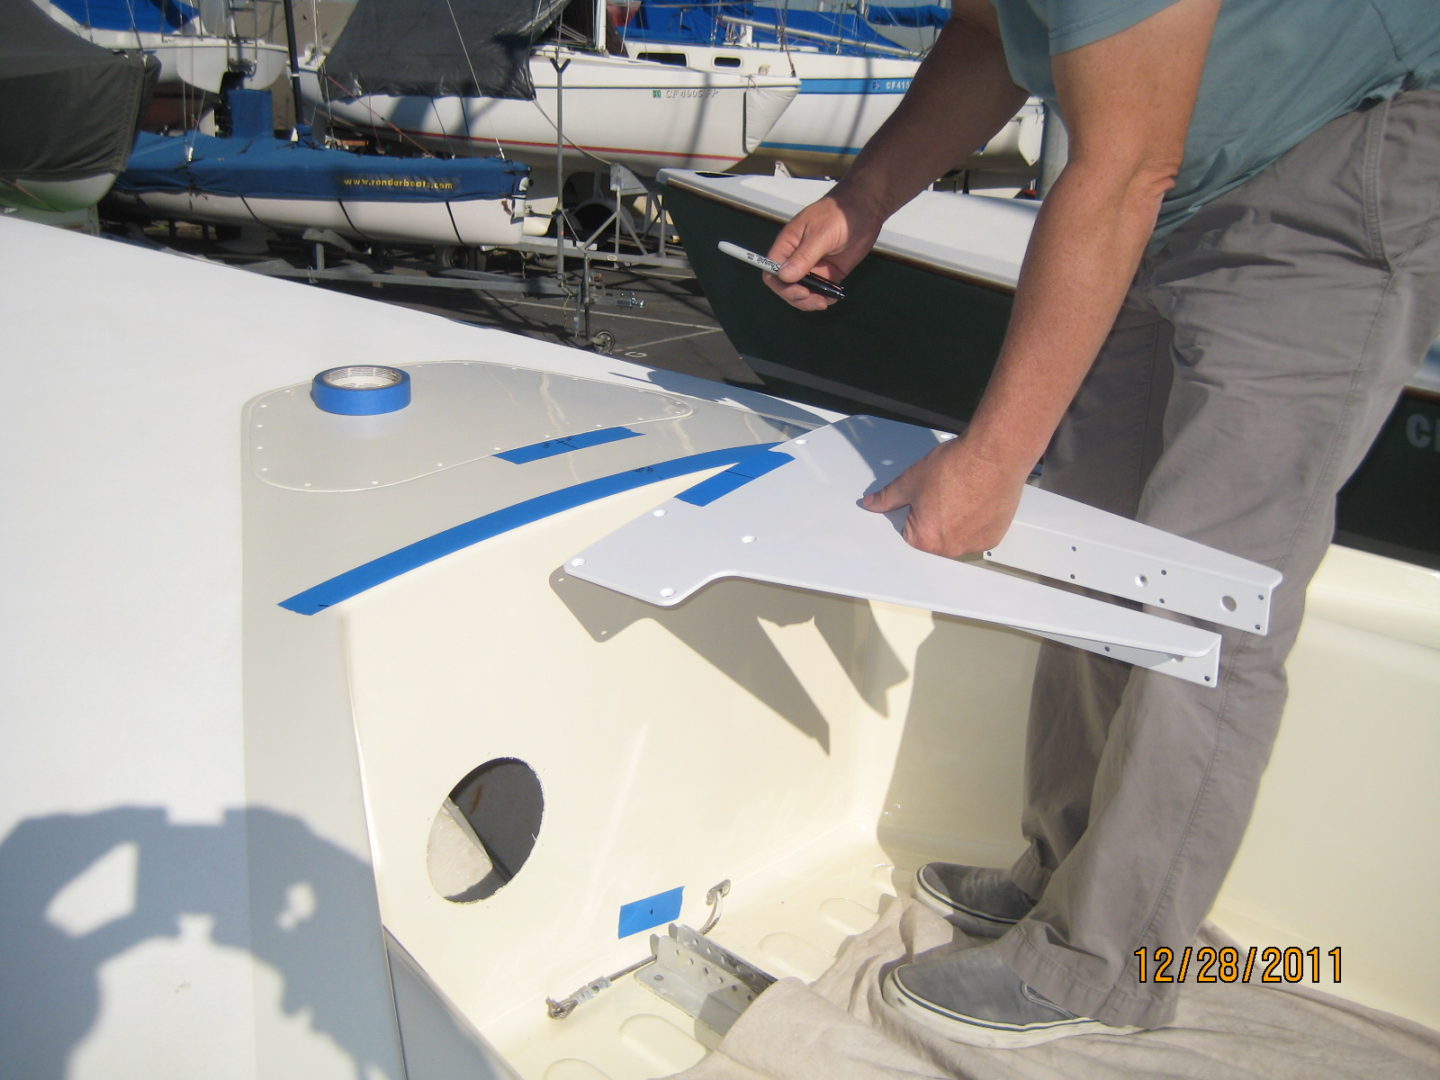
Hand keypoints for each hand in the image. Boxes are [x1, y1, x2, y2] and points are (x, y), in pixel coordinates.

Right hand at [763, 194, 881, 310]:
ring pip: (802, 292)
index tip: (799, 291)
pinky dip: (825, 298)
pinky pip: (820, 291)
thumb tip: (784, 277)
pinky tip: (833, 297)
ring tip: (825, 301)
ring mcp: (812, 267)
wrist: (865, 209)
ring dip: (810, 301)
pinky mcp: (828, 273)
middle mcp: (796, 258)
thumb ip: (803, 257)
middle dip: (797, 297)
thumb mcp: (820, 235)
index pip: (771, 270)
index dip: (780, 285)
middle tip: (816, 300)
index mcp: (788, 245)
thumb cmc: (838, 215)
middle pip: (786, 286)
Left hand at [860, 435, 1029, 557]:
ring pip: (957, 536)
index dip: (913, 510)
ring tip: (961, 494)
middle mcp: (951, 549)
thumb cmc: (956, 467)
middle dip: (935, 518)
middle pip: (934, 537)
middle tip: (943, 493)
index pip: (908, 533)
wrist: (993, 455)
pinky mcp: (994, 536)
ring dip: (956, 521)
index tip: (923, 497)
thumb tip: (872, 503)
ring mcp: (976, 544)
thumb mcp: (910, 480)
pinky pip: (977, 533)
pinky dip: (976, 520)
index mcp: (926, 540)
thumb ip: (887, 497)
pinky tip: (977, 499)